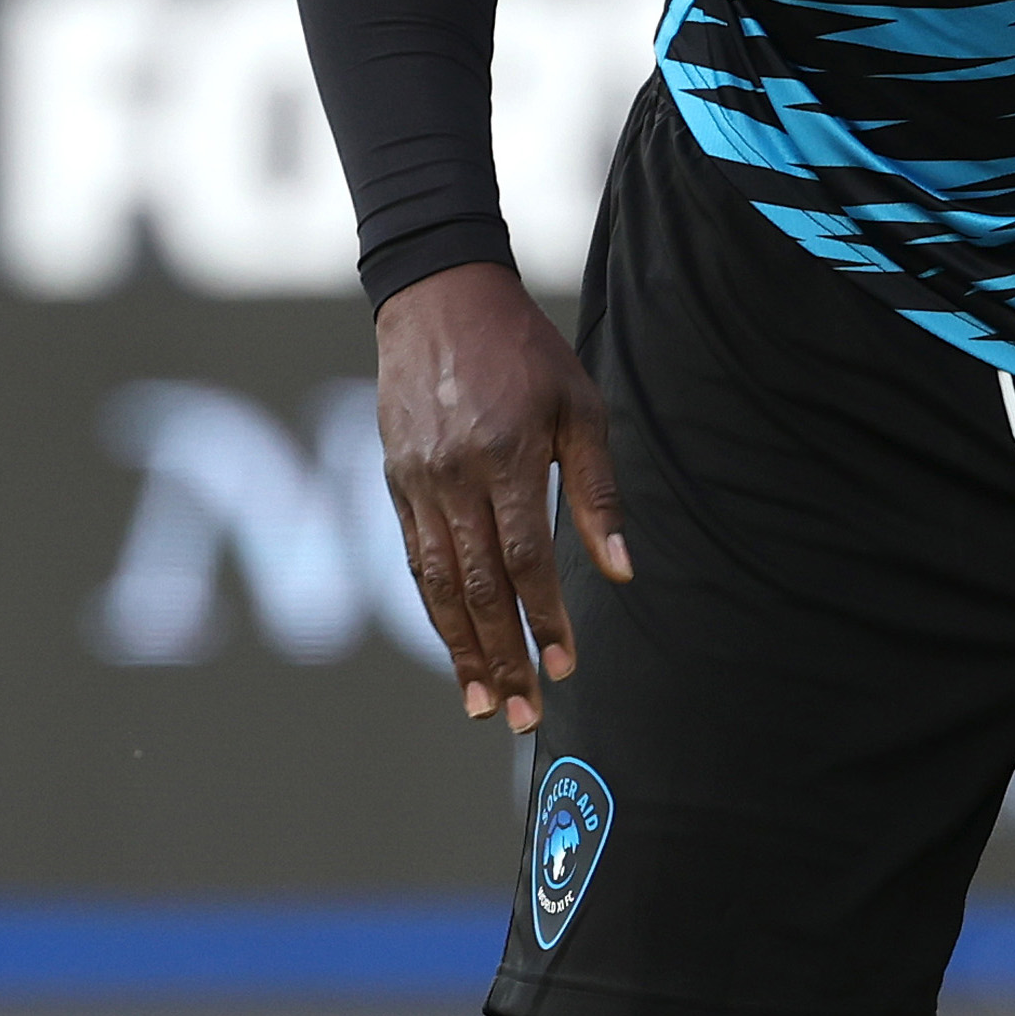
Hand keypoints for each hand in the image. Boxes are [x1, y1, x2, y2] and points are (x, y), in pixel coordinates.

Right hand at [373, 262, 630, 733]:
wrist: (439, 300)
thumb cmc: (528, 353)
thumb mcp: (582, 406)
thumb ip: (599, 491)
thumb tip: (621, 570)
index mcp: (506, 457)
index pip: (525, 558)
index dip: (545, 618)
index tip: (565, 665)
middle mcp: (453, 478)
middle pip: (477, 586)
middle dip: (501, 656)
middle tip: (522, 715)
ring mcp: (416, 483)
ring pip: (438, 584)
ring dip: (462, 649)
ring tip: (485, 702)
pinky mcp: (394, 483)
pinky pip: (416, 559)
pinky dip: (436, 608)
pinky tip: (455, 645)